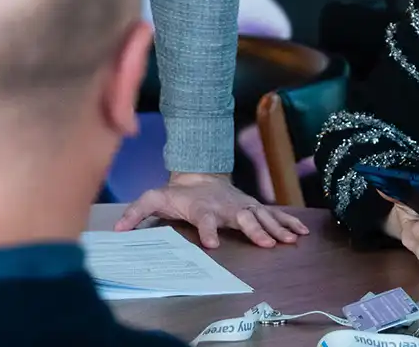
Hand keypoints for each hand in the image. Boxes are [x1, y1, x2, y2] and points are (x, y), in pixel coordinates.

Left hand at [113, 172, 310, 248]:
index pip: (205, 220)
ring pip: (262, 216)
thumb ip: (136, 212)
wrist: (199, 174)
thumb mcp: (153, 198)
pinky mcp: (253, 207)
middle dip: (255, 230)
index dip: (207, 231)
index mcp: (203, 208)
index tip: (211, 244)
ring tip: (290, 241)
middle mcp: (226, 207)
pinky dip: (288, 222)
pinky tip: (301, 232)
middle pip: (242, 218)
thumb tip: (116, 229)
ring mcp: (242, 206)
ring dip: (277, 228)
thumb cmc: (177, 192)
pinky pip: (273, 214)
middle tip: (266, 244)